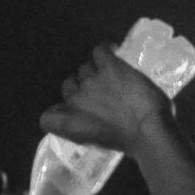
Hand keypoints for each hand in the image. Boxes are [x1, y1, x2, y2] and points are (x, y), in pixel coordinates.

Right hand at [38, 43, 173, 153]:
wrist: (147, 131)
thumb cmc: (128, 143)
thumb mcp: (97, 142)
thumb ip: (85, 127)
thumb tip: (91, 118)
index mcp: (68, 123)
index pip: (47, 117)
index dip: (58, 112)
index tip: (71, 112)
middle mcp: (74, 99)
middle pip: (70, 85)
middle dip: (83, 89)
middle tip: (101, 94)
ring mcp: (91, 81)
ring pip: (85, 68)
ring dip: (95, 72)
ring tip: (111, 77)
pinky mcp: (109, 67)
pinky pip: (99, 51)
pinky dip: (105, 51)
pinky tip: (113, 53)